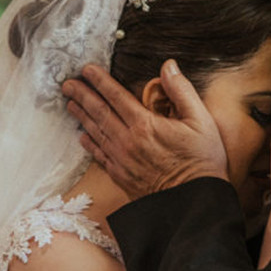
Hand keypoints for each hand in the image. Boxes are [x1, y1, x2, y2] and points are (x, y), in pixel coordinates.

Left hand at [63, 61, 227, 199]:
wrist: (194, 204)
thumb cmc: (202, 162)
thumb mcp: (201, 121)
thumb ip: (181, 91)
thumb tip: (168, 66)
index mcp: (145, 125)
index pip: (116, 96)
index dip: (100, 81)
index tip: (87, 69)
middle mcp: (128, 142)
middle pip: (99, 113)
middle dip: (82, 95)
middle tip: (67, 84)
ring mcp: (122, 160)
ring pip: (96, 133)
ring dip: (82, 117)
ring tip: (71, 104)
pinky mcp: (122, 177)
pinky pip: (100, 156)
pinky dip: (90, 144)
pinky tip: (83, 137)